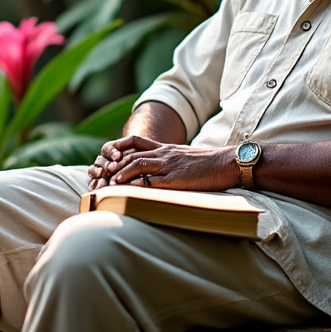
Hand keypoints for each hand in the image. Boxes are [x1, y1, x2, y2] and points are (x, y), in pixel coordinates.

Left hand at [98, 138, 239, 191]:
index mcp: (165, 148)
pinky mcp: (177, 178)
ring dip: (122, 173)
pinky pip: (154, 181)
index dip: (118, 148)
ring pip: (139, 165)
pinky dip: (139, 185)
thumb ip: (169, 159)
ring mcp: (170, 165)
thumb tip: (156, 169)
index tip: (107, 157)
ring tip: (111, 182)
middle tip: (102, 173)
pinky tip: (129, 190)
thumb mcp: (184, 156)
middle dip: (115, 163)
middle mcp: (164, 153)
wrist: (228, 163)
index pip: (135, 142)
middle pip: (132, 154)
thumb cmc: (209, 162)